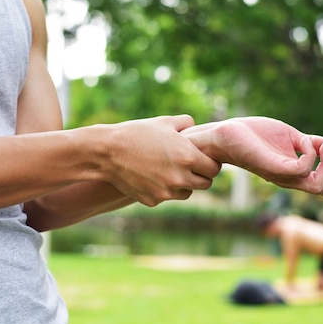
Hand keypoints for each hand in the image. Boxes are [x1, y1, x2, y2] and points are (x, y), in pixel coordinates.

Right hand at [104, 115, 221, 205]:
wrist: (107, 152)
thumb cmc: (137, 133)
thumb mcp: (164, 122)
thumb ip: (187, 123)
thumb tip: (197, 128)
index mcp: (188, 157)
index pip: (214, 169)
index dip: (211, 163)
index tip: (204, 158)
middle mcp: (180, 178)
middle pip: (206, 184)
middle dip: (201, 175)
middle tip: (191, 165)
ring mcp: (166, 192)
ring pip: (187, 192)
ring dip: (184, 184)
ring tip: (170, 170)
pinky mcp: (153, 201)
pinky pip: (167, 197)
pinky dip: (164, 189)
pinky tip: (152, 176)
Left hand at [182, 117, 322, 194]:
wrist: (225, 134)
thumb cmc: (254, 135)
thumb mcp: (289, 137)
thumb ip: (309, 143)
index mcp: (293, 174)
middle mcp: (289, 179)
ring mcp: (281, 175)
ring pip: (318, 186)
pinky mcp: (271, 167)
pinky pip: (301, 169)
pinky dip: (310, 154)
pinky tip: (302, 140)